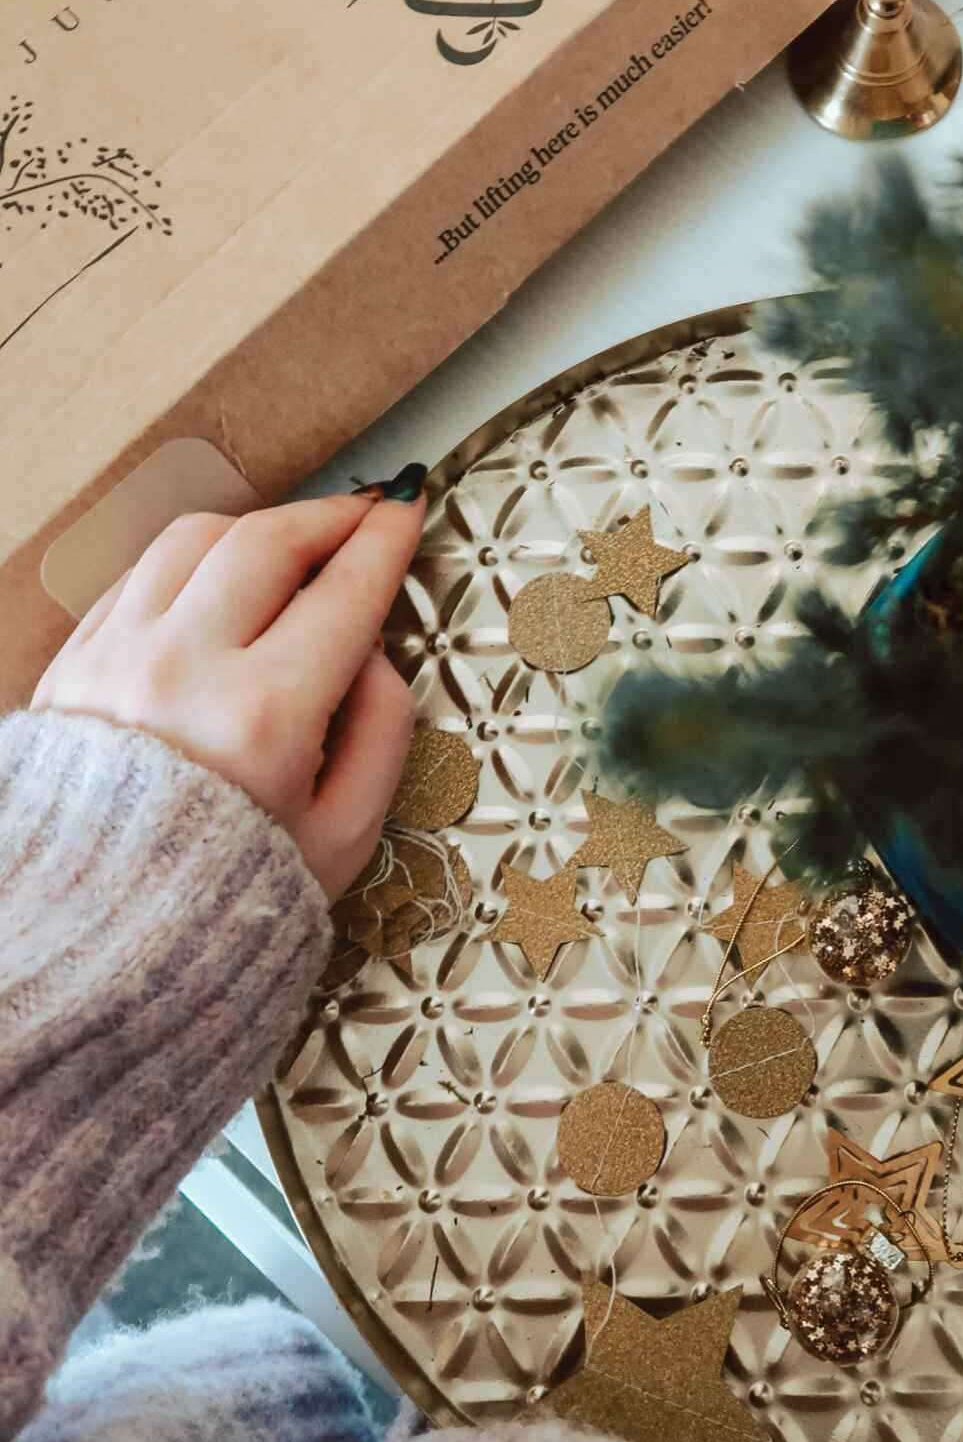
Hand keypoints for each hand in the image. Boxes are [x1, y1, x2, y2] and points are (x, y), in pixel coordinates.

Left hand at [32, 485, 425, 896]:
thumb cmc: (231, 890)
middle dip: (330, 515)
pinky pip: (140, 573)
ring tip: (295, 542)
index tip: (408, 509)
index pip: (345, 591)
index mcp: (265, 716)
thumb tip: (378, 652)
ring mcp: (119, 655)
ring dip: (259, 526)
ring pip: (196, 538)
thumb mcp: (345, 833)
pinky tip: (223, 583)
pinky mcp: (76, 659)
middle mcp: (186, 668)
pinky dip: (194, 562)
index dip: (386, 539)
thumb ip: (383, 732)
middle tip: (366, 513)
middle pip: (269, 542)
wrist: (99, 932)